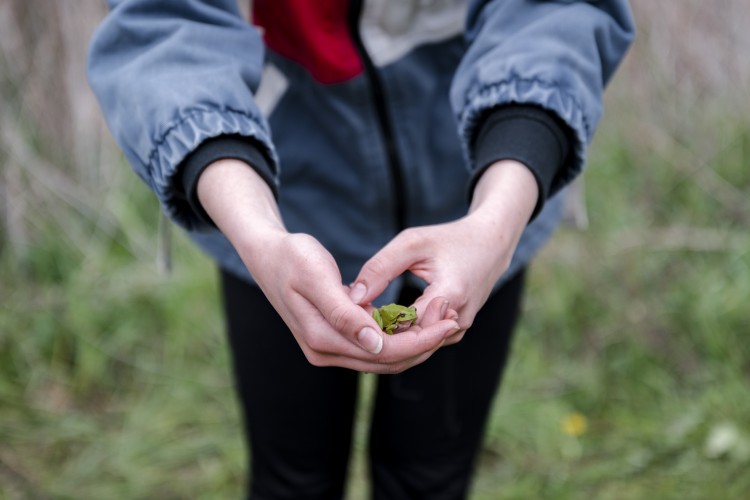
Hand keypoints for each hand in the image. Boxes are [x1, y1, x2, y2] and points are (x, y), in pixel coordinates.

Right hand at [197, 159, 459, 372]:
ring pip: (382, 359)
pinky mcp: (332, 341)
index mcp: (322, 338)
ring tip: (441, 323)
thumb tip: (375, 343)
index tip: (449, 322)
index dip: (420, 341)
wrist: (267, 256)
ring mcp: (327, 350)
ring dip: (412, 345)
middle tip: (453, 323)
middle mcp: (323, 352)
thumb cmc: (293, 258)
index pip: (383, 352)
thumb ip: (344, 313)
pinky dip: (397, 339)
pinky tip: (415, 321)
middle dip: (422, 346)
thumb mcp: (317, 277)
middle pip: (386, 362)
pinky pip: (372, 349)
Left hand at [350, 160, 538, 340]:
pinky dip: (398, 338)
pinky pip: (421, 345)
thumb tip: (353, 297)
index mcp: (450, 295)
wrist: (490, 246)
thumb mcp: (412, 243)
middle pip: (407, 346)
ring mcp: (457, 331)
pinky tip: (375, 325)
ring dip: (385, 340)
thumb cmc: (448, 240)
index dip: (373, 321)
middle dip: (375, 336)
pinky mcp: (452, 334)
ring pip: (413, 351)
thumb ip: (381, 267)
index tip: (347, 311)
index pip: (403, 325)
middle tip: (346, 322)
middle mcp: (456, 321)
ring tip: (357, 322)